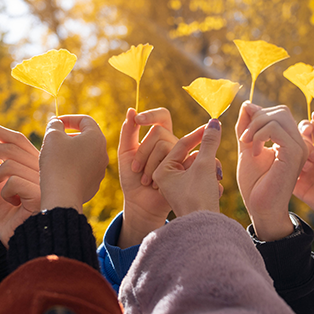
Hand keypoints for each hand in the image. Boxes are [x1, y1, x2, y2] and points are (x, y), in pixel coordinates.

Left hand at [0, 122, 40, 246]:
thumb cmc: (10, 215)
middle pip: (11, 147)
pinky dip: (1, 193)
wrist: (17, 241)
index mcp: (35, 165)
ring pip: (8, 165)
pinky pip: (12, 182)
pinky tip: (7, 205)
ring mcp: (44, 181)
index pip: (18, 139)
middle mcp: (43, 170)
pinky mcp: (40, 193)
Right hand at [39, 115, 107, 212]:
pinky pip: (84, 170)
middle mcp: (103, 153)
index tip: (55, 123)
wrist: (62, 196)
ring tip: (56, 156)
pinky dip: (74, 167)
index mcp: (97, 138)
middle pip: (88, 137)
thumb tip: (57, 123)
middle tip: (55, 139)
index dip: (69, 119)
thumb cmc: (57, 162)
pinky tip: (61, 171)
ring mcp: (100, 170)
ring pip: (86, 154)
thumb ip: (55, 125)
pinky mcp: (94, 183)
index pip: (85, 120)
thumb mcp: (52, 136)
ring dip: (72, 151)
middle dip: (70, 135)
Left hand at [117, 108, 176, 248]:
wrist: (139, 203)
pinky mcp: (187, 169)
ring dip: (150, 165)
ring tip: (147, 181)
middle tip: (137, 170)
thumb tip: (132, 110)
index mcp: (159, 137)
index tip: (138, 120)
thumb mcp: (126, 153)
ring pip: (166, 146)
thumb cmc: (132, 178)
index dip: (152, 114)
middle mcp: (173, 144)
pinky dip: (158, 173)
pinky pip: (177, 160)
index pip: (162, 116)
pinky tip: (155, 185)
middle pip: (160, 132)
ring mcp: (182, 156)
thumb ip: (128, 132)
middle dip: (143, 152)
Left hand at [153, 119, 221, 216]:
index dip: (200, 134)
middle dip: (207, 161)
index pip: (182, 144)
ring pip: (198, 168)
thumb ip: (209, 142)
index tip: (214, 125)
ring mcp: (176, 187)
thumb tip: (214, 123)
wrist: (204, 229)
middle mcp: (166, 178)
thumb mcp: (204, 166)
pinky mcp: (187, 194)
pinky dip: (210, 181)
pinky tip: (216, 190)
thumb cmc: (199, 198)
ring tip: (216, 182)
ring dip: (210, 172)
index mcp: (162, 170)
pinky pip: (200, 178)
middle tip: (215, 168)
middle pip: (191, 157)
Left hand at [236, 103, 307, 240]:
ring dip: (254, 127)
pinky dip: (259, 135)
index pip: (277, 112)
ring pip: (277, 116)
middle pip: (279, 110)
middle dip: (256, 119)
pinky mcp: (294, 154)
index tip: (243, 133)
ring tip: (246, 145)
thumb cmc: (255, 184)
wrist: (261, 209)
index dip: (256, 115)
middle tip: (243, 139)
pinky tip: (253, 151)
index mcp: (289, 141)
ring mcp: (299, 148)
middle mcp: (298, 142)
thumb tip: (247, 104)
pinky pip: (276, 129)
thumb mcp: (247, 148)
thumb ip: (247, 127)